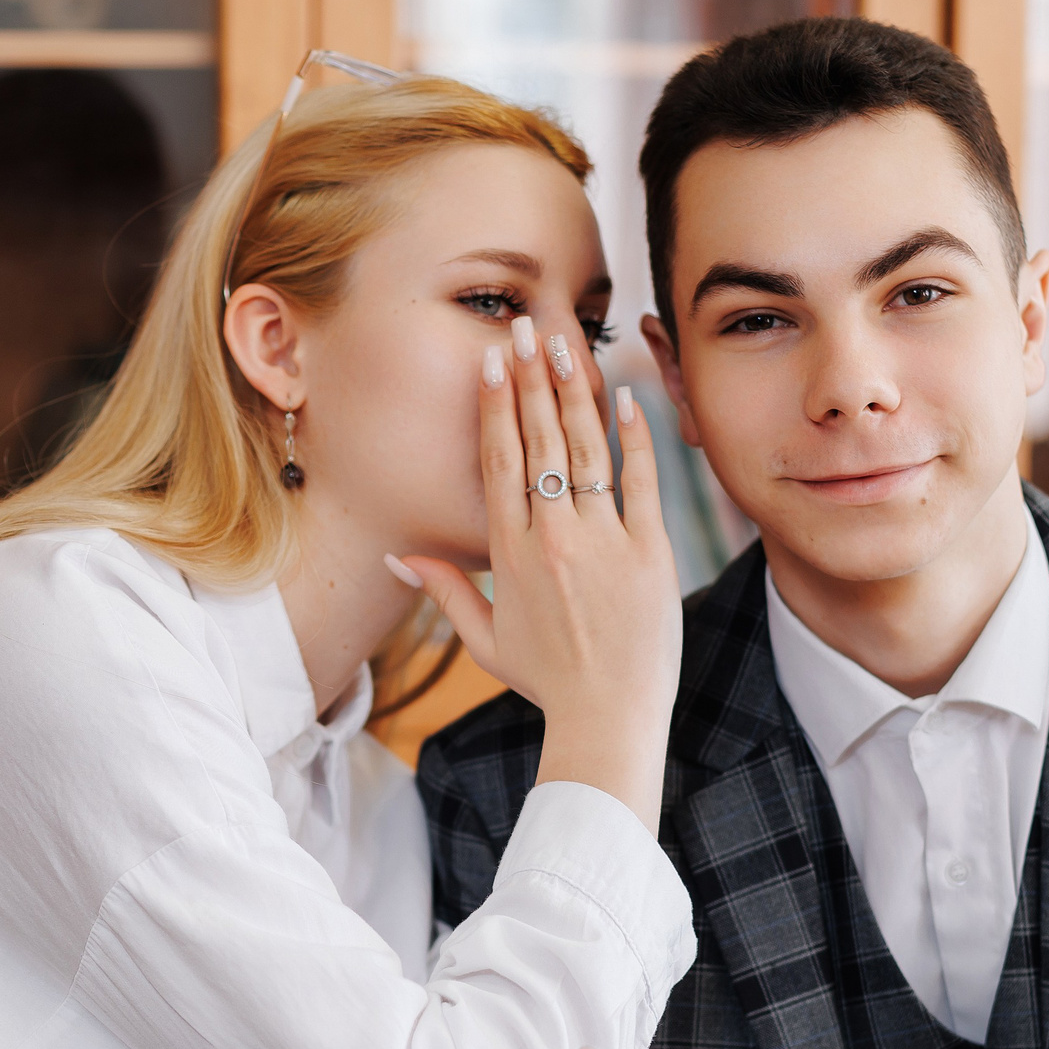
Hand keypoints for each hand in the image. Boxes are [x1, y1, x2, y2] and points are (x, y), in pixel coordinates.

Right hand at [395, 315, 680, 832]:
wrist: (608, 720)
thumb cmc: (549, 682)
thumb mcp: (485, 639)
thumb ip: (443, 590)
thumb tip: (398, 555)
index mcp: (509, 556)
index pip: (497, 464)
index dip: (494, 408)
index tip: (492, 363)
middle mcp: (551, 541)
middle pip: (536, 443)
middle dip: (530, 380)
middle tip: (525, 328)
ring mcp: (602, 543)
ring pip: (583, 451)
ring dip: (575, 391)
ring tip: (567, 343)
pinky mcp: (649, 553)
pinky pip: (641, 481)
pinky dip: (634, 436)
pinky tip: (627, 395)